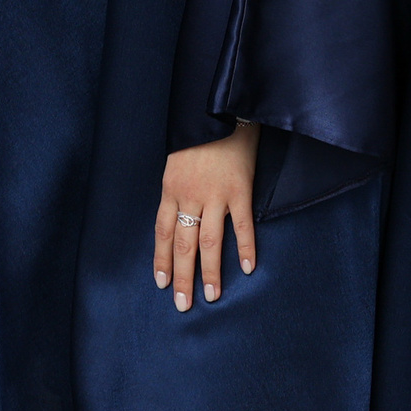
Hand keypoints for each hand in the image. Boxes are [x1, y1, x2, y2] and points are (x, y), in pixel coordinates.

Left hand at [155, 121, 259, 310]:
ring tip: (211, 296)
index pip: (162, 232)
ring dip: (210, 271)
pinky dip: (246, 247)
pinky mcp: (240, 190)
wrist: (220, 106)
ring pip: (210, 241)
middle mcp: (190, 195)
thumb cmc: (197, 133)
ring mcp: (215, 194)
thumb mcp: (177, 159)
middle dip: (182, 276)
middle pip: (183, 243)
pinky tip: (249, 268)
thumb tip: (180, 214)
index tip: (161, 283)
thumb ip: (178, 187)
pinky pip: (243, 225)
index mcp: (171, 188)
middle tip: (183, 304)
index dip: (161, 260)